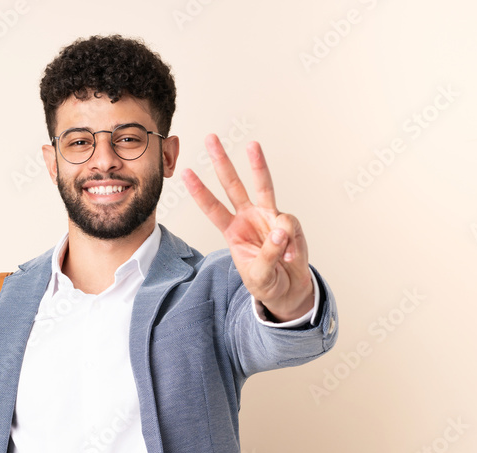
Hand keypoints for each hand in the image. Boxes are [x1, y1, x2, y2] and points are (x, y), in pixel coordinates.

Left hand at [182, 135, 312, 321]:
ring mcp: (269, 217)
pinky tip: (289, 257)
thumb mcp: (259, 275)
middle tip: (211, 139)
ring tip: (252, 145)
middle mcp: (248, 217)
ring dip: (257, 164)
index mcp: (232, 231)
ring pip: (262, 185)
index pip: (212, 208)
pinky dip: (290, 243)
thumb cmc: (267, 282)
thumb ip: (268, 253)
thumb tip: (280, 229)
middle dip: (222, 161)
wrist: (289, 289)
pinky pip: (289, 225)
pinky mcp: (289, 223)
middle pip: (233, 185)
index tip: (186, 172)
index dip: (200, 191)